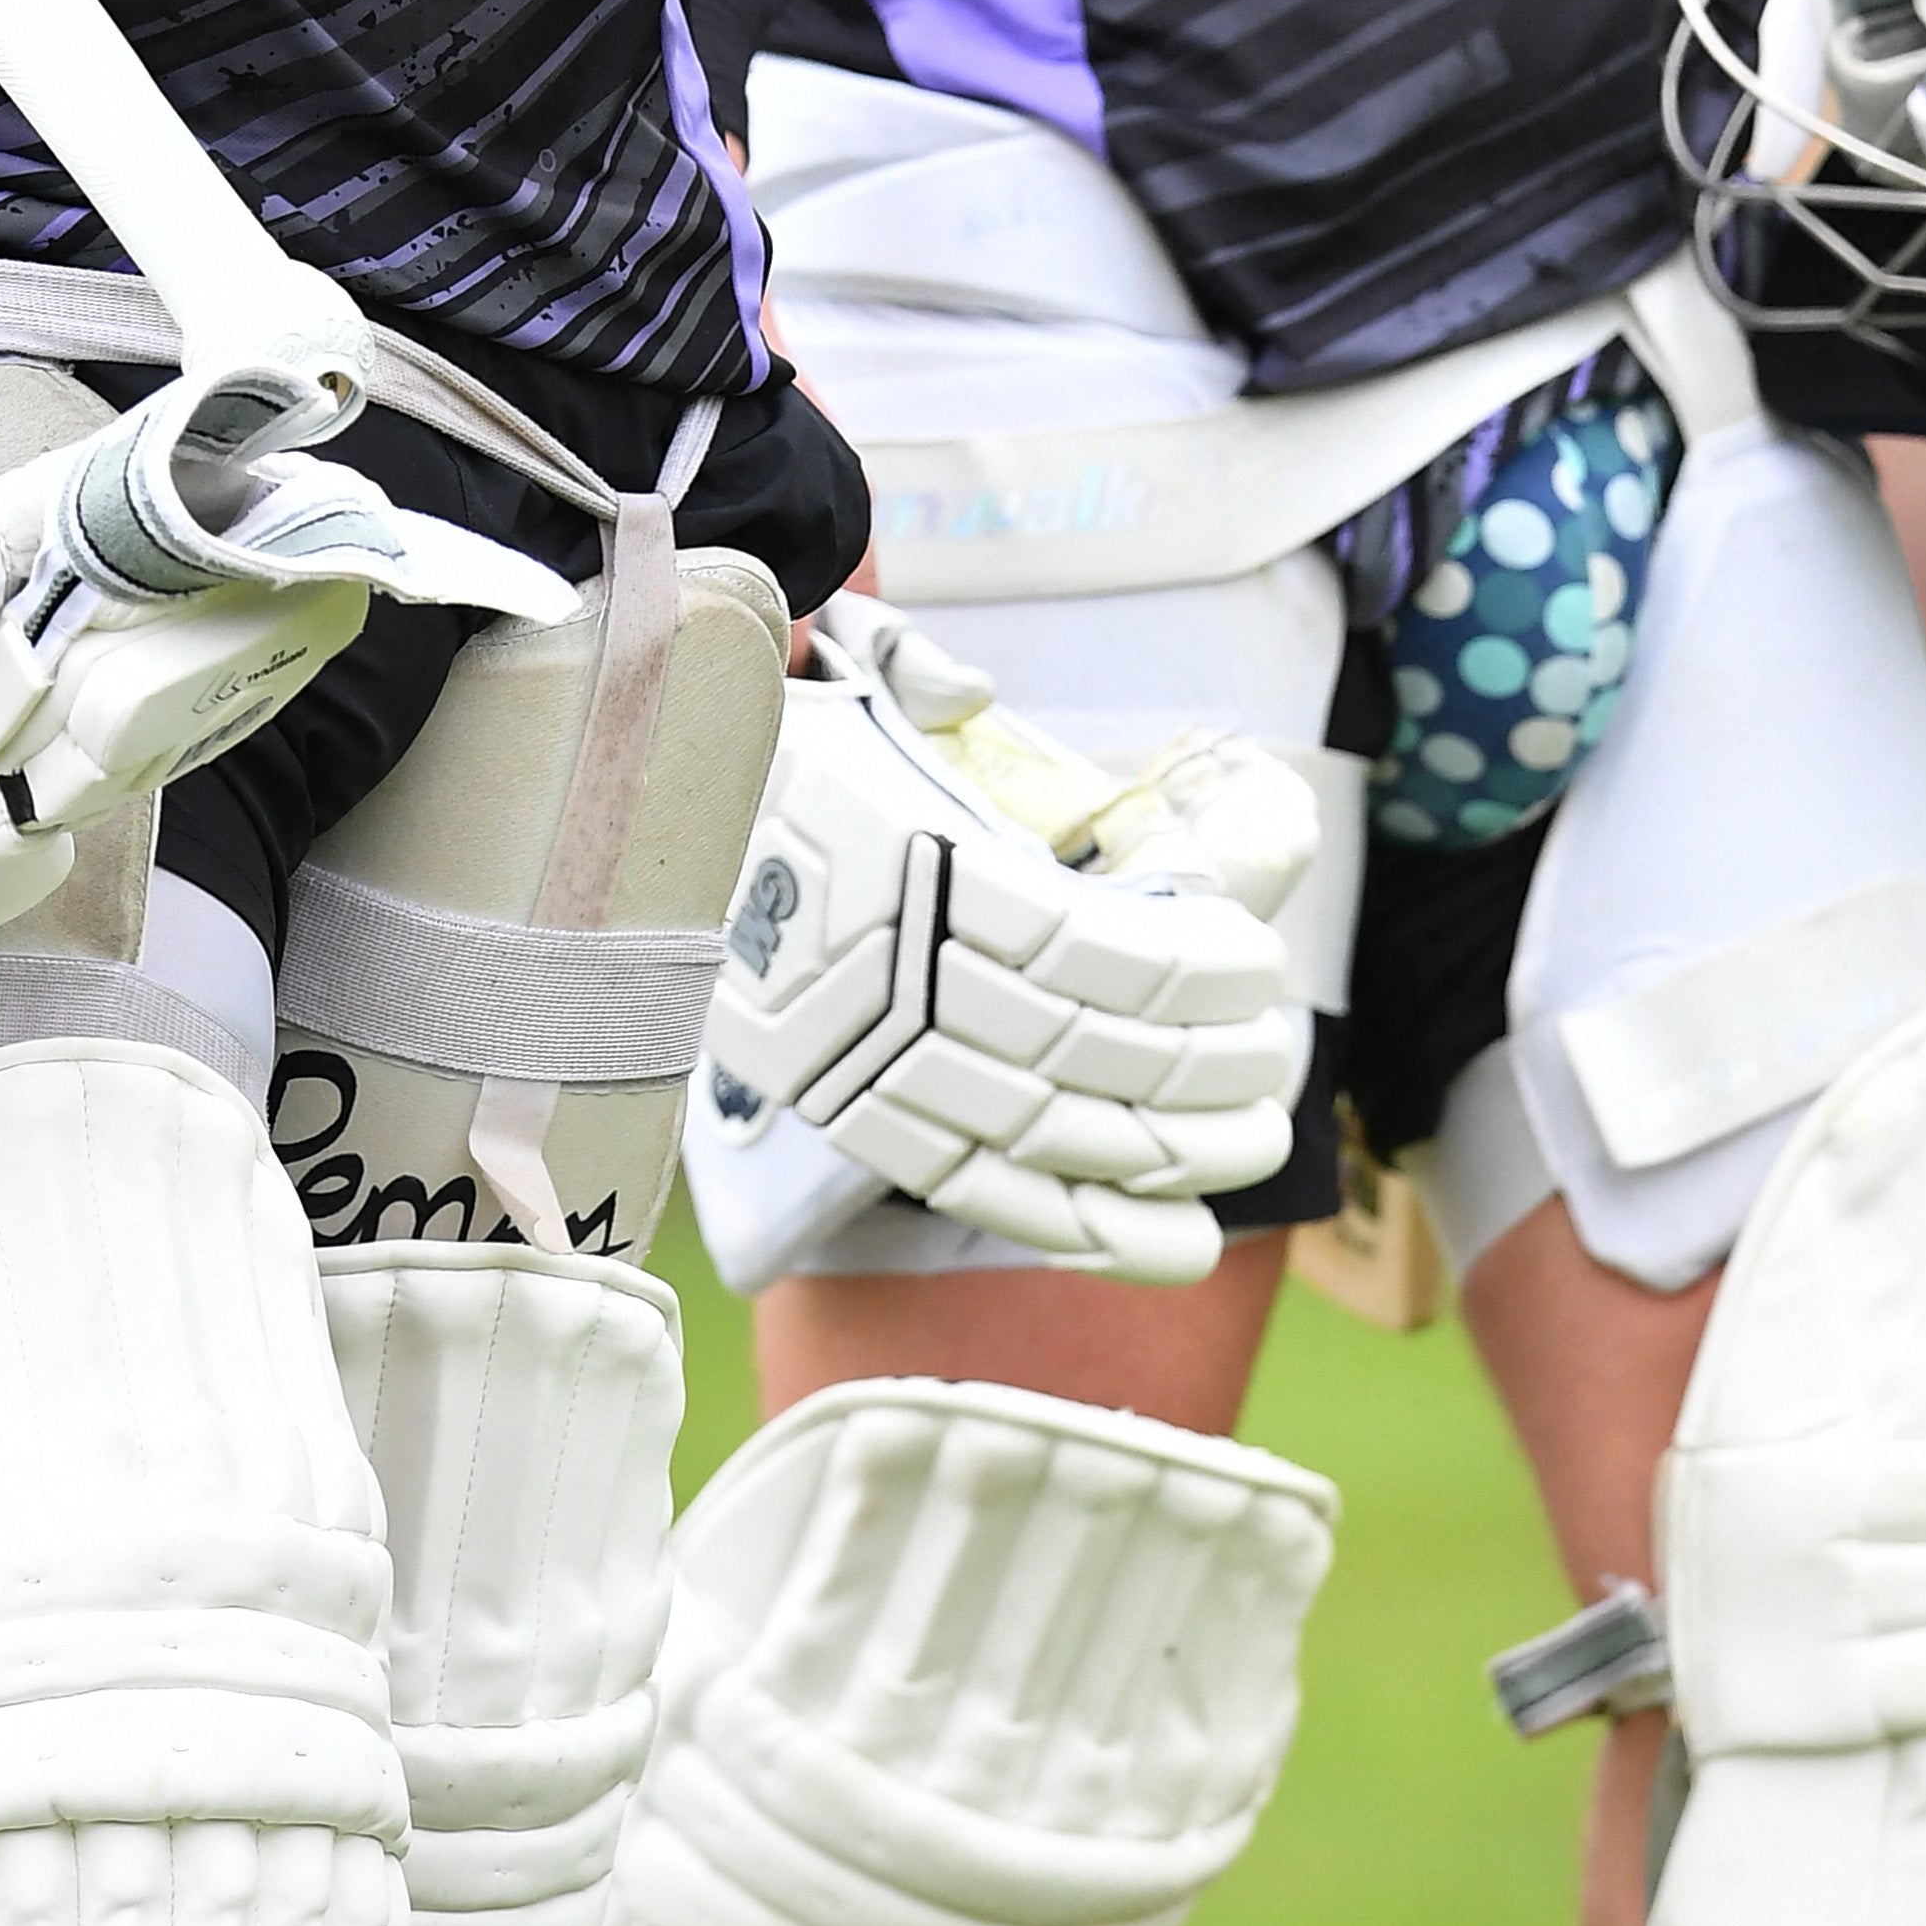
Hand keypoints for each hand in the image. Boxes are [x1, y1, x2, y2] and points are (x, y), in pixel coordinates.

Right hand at [703, 596, 1301, 1283]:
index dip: (1194, 968)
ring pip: (1062, 1135)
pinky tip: (1186, 1243)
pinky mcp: (866, 1134)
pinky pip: (994, 1198)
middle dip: (1211, 1065)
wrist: (650, 868)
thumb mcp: (834, 696)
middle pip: (1096, 1050)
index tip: (1256, 962)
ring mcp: (879, 1075)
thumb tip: (975, 696)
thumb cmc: (778, 775)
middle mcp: (898, 986)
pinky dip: (1097, 1231)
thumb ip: (918, 682)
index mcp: (911, 875)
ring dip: (1182, 1148)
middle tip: (1276, 1054)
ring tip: (1259, 1133)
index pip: (1092, 949)